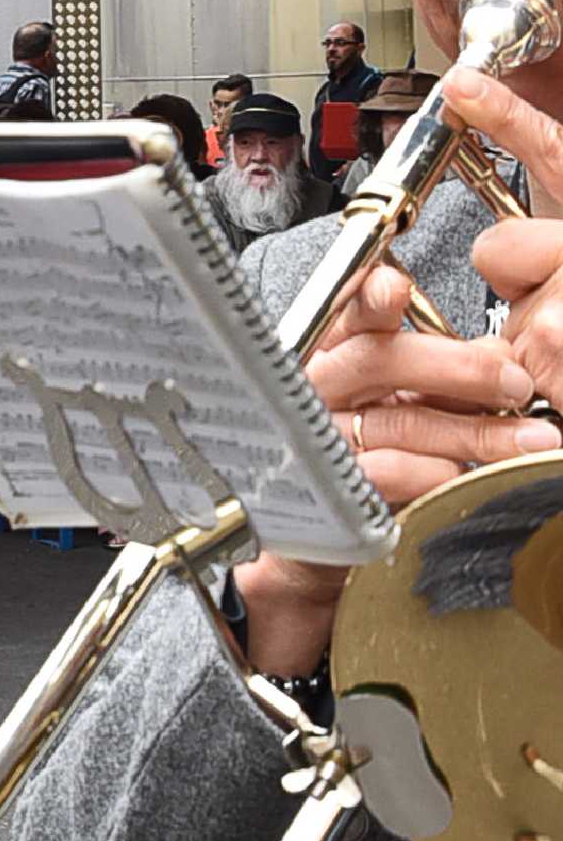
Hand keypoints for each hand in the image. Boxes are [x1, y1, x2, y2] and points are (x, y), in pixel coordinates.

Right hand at [235, 260, 559, 673]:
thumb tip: (500, 358)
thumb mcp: (407, 409)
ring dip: (472, 432)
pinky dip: (432, 476)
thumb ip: (441, 378)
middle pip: (378, 362)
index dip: (368, 299)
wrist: (322, 550)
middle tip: (514, 382)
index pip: (346, 318)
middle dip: (457, 368)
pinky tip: (463, 479)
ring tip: (526, 440)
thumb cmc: (367, 467)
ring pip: (396, 422)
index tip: (394, 290)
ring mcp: (314, 447)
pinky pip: (385, 477)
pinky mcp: (325, 496)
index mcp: (334, 361)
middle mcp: (314, 397)